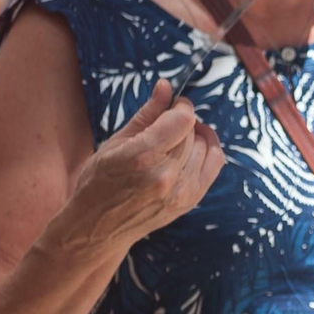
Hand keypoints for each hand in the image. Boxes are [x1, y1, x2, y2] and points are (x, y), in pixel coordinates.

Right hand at [64, 80, 224, 251]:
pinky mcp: (191, 200)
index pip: (183, 120)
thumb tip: (166, 85)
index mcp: (142, 157)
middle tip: (169, 122)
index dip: (182, 106)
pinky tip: (194, 147)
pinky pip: (214, 164)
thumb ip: (147, 114)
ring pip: (205, 146)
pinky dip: (208, 150)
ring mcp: (181, 191)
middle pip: (192, 132)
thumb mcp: (115, 143)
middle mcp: (166, 175)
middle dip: (183, 122)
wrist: (99, 228)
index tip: (176, 103)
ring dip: (194, 137)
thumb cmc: (100, 181)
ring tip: (176, 138)